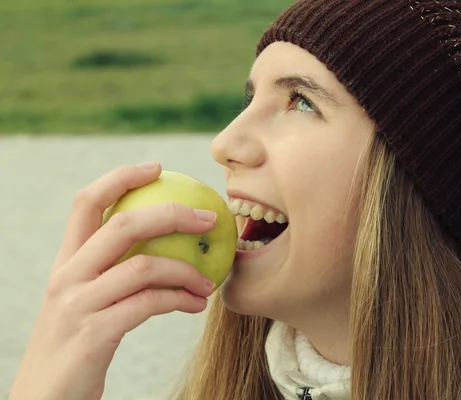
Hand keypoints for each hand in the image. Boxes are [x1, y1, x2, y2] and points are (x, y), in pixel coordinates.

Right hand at [9, 163, 215, 399]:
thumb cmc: (78, 347)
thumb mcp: (87, 302)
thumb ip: (114, 274)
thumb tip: (168, 248)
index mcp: (66, 263)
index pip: (86, 203)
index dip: (120, 177)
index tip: (156, 167)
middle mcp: (67, 276)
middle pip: (121, 225)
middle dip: (172, 214)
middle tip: (209, 219)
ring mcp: (77, 304)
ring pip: (142, 266)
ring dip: (186, 270)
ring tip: (209, 281)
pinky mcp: (93, 334)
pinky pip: (149, 304)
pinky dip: (181, 299)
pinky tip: (198, 305)